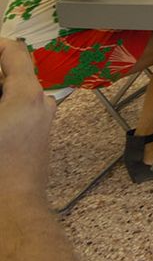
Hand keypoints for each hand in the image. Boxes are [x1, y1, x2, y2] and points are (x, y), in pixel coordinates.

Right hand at [0, 38, 55, 201]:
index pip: (13, 52)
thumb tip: (0, 87)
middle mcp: (40, 101)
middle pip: (12, 73)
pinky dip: (2, 107)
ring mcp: (41, 119)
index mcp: (27, 93)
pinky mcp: (35, 135)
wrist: (10, 208)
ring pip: (13, 93)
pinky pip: (15, 111)